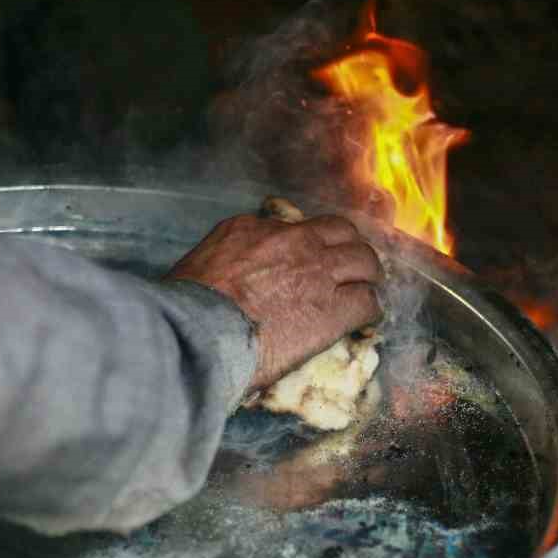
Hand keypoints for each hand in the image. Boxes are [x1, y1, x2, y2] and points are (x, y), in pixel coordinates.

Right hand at [165, 212, 382, 390]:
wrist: (200, 330)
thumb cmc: (188, 308)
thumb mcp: (200, 263)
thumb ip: (227, 260)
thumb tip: (232, 278)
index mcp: (255, 228)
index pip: (296, 226)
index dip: (310, 242)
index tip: (309, 257)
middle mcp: (293, 241)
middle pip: (341, 232)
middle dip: (349, 247)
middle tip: (351, 265)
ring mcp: (318, 273)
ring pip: (364, 261)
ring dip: (367, 275)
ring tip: (367, 288)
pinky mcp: (333, 310)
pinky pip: (367, 303)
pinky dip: (370, 311)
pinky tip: (366, 320)